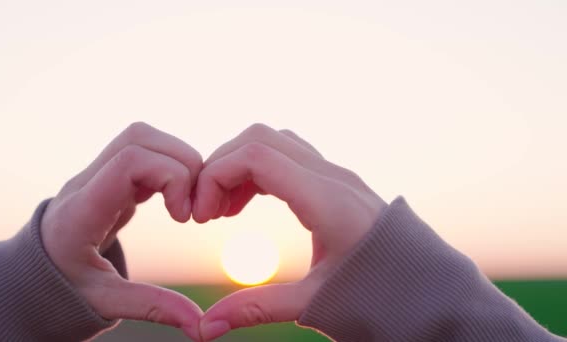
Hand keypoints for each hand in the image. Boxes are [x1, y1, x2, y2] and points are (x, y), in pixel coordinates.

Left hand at [41, 122, 203, 340]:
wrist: (30, 277)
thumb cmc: (61, 289)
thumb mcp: (104, 302)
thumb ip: (152, 307)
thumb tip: (200, 326)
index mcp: (82, 209)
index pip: (130, 160)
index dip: (171, 177)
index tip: (185, 217)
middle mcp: (87, 183)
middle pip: (139, 137)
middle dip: (181, 162)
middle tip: (193, 207)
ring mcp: (97, 176)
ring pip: (142, 138)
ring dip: (177, 160)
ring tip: (188, 201)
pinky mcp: (109, 179)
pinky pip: (144, 153)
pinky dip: (168, 168)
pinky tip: (175, 199)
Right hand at [193, 124, 387, 340]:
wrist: (429, 294)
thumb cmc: (382, 299)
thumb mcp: (315, 303)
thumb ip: (257, 309)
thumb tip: (205, 328)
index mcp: (328, 199)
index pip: (257, 155)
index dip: (216, 176)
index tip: (200, 215)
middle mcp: (333, 177)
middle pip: (261, 138)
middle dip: (222, 166)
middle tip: (206, 211)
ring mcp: (337, 176)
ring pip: (275, 143)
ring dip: (241, 166)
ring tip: (223, 211)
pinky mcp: (337, 184)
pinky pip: (289, 158)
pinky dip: (260, 171)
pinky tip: (249, 205)